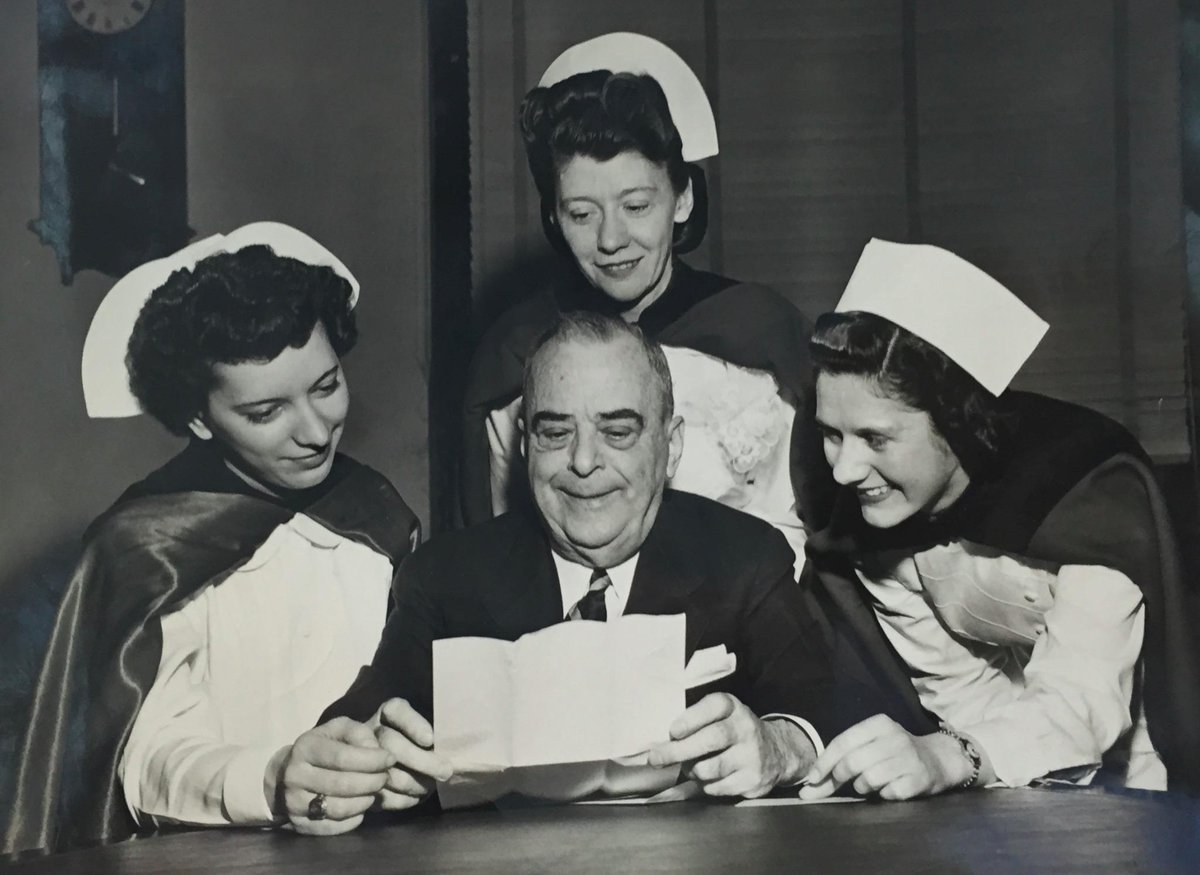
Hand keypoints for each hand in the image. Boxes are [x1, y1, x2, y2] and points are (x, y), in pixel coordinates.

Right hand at [280, 717, 393, 835]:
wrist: (286, 774)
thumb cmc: (322, 748)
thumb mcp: (338, 729)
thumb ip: (359, 733)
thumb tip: (377, 752)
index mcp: (305, 747)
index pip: (342, 757)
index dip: (372, 760)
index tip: (390, 759)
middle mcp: (294, 776)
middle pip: (342, 784)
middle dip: (372, 782)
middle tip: (385, 778)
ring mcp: (293, 803)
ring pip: (339, 808)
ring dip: (365, 801)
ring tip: (374, 792)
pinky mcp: (299, 824)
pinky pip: (334, 827)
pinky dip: (354, 818)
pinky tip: (361, 807)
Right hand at [372, 698, 453, 810]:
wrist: (398, 765)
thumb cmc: (423, 743)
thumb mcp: (430, 729)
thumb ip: (438, 734)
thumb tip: (450, 750)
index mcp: (389, 712)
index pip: (397, 711)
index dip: (413, 725)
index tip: (430, 740)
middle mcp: (371, 731)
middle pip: (391, 743)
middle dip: (420, 760)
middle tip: (445, 772)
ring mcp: (361, 758)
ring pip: (385, 771)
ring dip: (413, 783)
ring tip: (431, 786)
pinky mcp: (361, 785)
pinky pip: (380, 795)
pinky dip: (402, 799)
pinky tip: (416, 797)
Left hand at [645, 693, 809, 797]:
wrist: (776, 751)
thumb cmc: (733, 731)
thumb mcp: (719, 716)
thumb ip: (695, 721)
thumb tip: (659, 741)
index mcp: (733, 707)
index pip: (714, 706)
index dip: (691, 719)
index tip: (672, 731)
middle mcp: (745, 728)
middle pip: (711, 739)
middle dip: (679, 750)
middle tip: (656, 758)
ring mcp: (752, 755)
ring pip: (710, 768)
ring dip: (692, 770)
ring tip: (690, 767)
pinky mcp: (753, 780)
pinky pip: (717, 788)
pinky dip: (705, 785)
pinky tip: (708, 778)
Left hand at [798, 714, 973, 801]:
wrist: (939, 759)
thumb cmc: (894, 753)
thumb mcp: (871, 746)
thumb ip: (840, 763)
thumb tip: (807, 791)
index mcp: (879, 724)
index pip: (843, 742)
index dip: (824, 762)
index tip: (812, 780)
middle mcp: (895, 737)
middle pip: (853, 762)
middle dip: (839, 777)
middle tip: (840, 783)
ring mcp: (909, 758)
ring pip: (868, 779)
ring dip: (863, 787)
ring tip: (870, 784)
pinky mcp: (919, 779)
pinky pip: (888, 794)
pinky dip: (883, 795)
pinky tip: (890, 788)